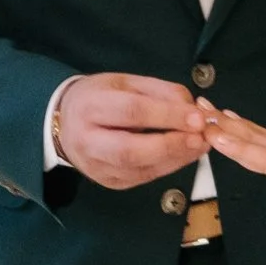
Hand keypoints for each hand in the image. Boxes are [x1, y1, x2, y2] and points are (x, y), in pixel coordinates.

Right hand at [51, 73, 209, 191]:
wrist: (64, 124)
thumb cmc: (99, 97)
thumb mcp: (125, 82)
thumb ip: (160, 91)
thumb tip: (194, 108)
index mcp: (90, 107)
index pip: (131, 112)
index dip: (167, 116)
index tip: (198, 116)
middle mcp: (88, 142)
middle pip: (131, 150)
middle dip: (171, 145)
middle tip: (202, 137)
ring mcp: (97, 168)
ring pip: (140, 169)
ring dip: (176, 158)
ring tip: (201, 145)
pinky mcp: (109, 182)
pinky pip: (144, 177)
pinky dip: (169, 166)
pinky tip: (186, 155)